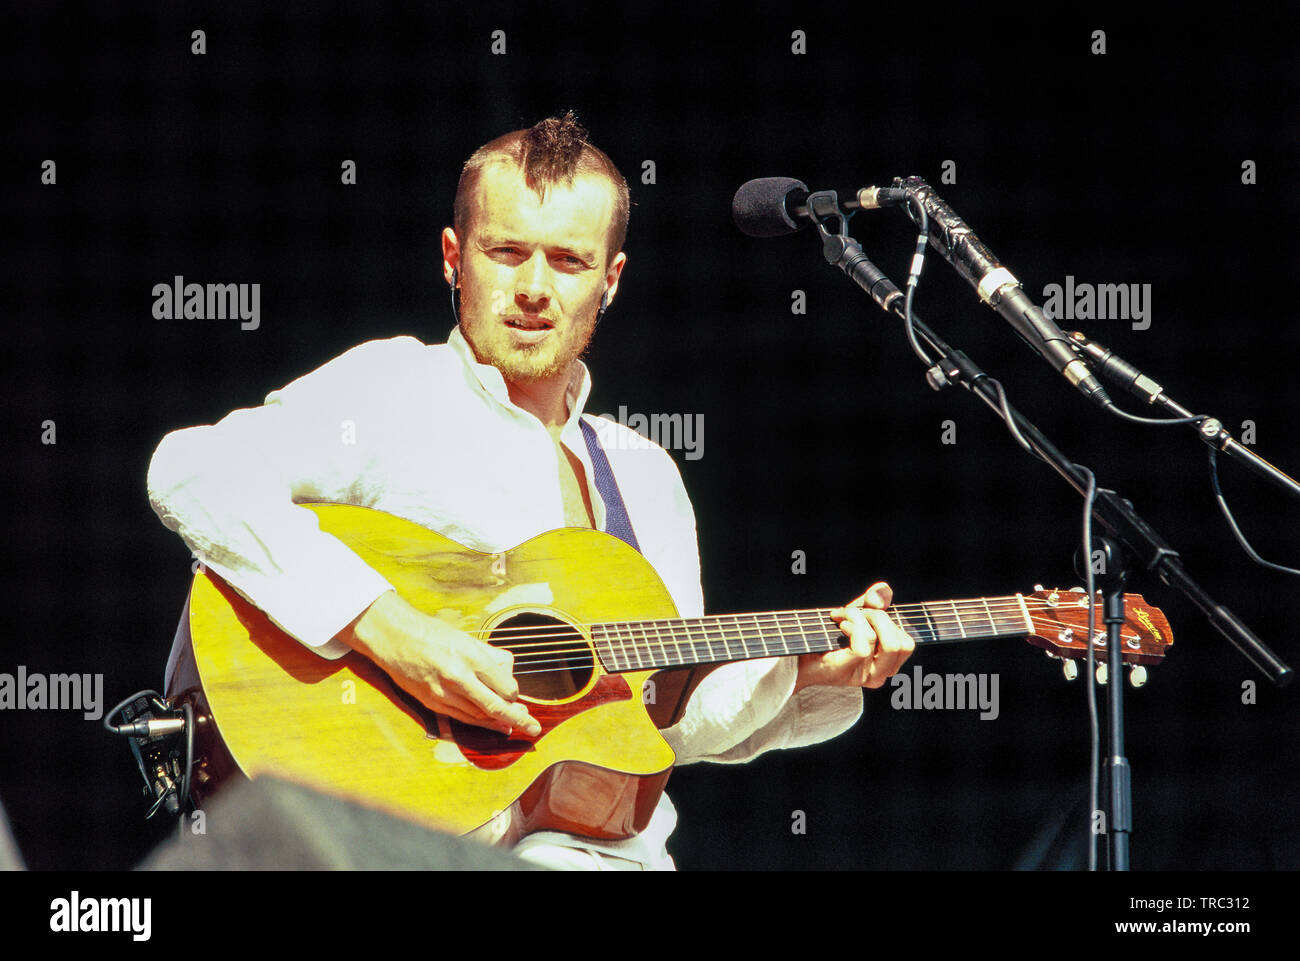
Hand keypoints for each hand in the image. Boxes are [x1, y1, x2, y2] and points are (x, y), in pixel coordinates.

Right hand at [339, 590, 540, 736]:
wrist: (395, 637)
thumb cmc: (433, 633)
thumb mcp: (467, 638)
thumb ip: (490, 657)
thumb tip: (508, 672)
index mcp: (471, 657)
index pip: (504, 686)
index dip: (514, 694)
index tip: (515, 694)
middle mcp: (458, 677)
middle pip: (495, 706)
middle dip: (518, 720)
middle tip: (534, 729)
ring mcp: (443, 693)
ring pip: (478, 716)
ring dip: (498, 722)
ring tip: (513, 726)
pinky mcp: (431, 703)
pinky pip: (461, 717)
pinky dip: (478, 722)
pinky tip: (489, 724)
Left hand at [794, 582, 914, 690]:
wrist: (797, 655)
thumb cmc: (827, 635)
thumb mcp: (856, 614)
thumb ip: (873, 601)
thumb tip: (882, 592)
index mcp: (887, 664)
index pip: (907, 643)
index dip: (891, 621)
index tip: (867, 611)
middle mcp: (880, 674)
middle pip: (901, 642)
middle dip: (878, 617)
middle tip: (853, 612)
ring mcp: (866, 677)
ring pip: (884, 641)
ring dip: (862, 618)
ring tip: (844, 617)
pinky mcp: (850, 672)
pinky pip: (864, 645)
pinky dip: (852, 626)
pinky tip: (839, 625)